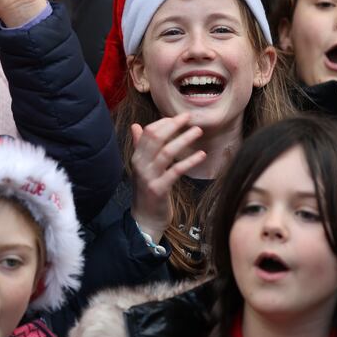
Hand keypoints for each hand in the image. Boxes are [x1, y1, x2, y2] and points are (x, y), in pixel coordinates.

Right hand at [130, 113, 205, 242]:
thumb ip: (139, 146)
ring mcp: (149, 177)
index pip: (148, 132)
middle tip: (189, 117)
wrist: (145, 219)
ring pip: (166, 152)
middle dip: (173, 125)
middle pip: (155, 137)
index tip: (178, 118)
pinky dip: (189, 161)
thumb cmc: (147, 191)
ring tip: (198, 131)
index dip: (163, 122)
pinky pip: (176, 171)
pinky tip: (201, 155)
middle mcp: (140, 164)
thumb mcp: (142, 167)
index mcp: (137, 157)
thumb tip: (136, 126)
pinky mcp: (159, 189)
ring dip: (183, 139)